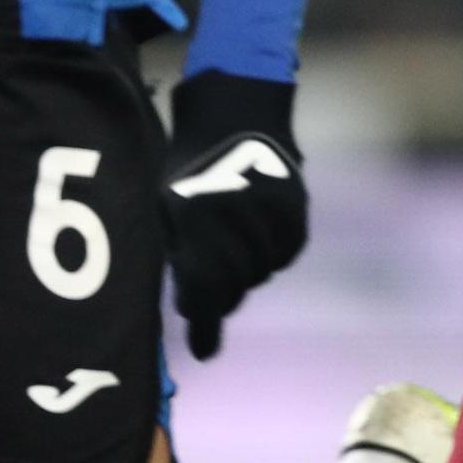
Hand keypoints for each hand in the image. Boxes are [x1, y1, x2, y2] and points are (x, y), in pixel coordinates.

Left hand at [162, 73, 307, 359]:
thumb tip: (190, 311)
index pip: (203, 287)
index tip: (204, 351)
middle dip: (221, 298)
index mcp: (193, 215)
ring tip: (233, 258)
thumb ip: (179, 256)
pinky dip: (270, 256)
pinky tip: (256, 244)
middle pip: (234, 285)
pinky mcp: (294, 206)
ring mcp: (268, 210)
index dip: (203, 323)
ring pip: (261, 272)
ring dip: (246, 274)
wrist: (235, 110)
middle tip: (213, 299)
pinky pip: (284, 253)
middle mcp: (233, 214)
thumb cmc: (187, 164)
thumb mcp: (168, 205)